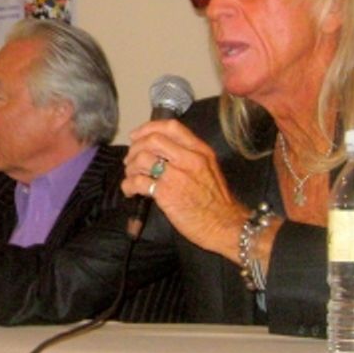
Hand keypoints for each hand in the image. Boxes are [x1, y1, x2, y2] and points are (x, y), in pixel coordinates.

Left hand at [123, 118, 246, 261]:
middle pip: (152, 140)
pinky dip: (128, 185)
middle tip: (130, 160)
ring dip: (130, 167)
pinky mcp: (166, 194)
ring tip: (131, 176)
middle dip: (135, 148)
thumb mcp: (209, 168)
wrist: (224, 225)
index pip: (171, 127)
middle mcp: (188, 159)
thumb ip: (188, 155)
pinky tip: (130, 190)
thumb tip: (160, 151)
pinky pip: (138, 182)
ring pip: (142, 159)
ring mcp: (177, 176)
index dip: (148, 128)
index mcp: (200, 151)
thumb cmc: (216, 200)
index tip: (136, 136)